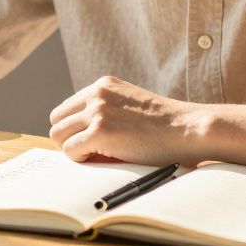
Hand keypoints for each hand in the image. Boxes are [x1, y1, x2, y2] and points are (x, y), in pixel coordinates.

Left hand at [48, 76, 208, 165]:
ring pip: (58, 135)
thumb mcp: (131, 106)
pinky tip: (103, 160)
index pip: (68, 107)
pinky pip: (70, 151)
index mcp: (104, 85)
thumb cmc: (166, 126)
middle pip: (56, 120)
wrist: (189, 129)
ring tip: (99, 156)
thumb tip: (78, 137)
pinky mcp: (100, 131)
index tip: (92, 141)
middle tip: (91, 152)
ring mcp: (97, 111)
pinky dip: (81, 160)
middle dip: (69, 138)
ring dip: (74, 149)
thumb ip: (107, 111)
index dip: (76, 128)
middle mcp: (97, 93)